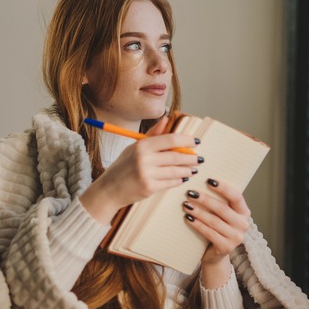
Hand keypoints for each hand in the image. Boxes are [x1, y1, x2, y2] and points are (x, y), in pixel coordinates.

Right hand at [80, 117, 201, 223]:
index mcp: (142, 146)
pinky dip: (179, 180)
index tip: (196, 142)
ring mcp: (147, 174)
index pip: (170, 140)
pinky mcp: (150, 188)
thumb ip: (152, 134)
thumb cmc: (122, 167)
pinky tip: (182, 178)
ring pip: (176, 171)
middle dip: (191, 158)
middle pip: (176, 156)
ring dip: (187, 170)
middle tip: (199, 158)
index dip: (186, 140)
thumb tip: (166, 118)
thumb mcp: (134, 147)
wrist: (109, 190)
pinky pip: (171, 183)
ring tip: (193, 169)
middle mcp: (144, 159)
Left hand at [182, 178, 250, 287]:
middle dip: (205, 199)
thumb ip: (218, 201)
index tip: (208, 180)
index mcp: (244, 212)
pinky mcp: (226, 247)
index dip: (223, 188)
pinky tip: (188, 218)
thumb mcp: (221, 214)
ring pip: (214, 221)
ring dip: (198, 212)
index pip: (236, 196)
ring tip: (186, 205)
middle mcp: (243, 224)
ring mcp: (236, 237)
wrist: (215, 253)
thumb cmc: (217, 227)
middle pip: (222, 209)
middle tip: (190, 193)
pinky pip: (209, 233)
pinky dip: (197, 225)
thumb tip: (199, 182)